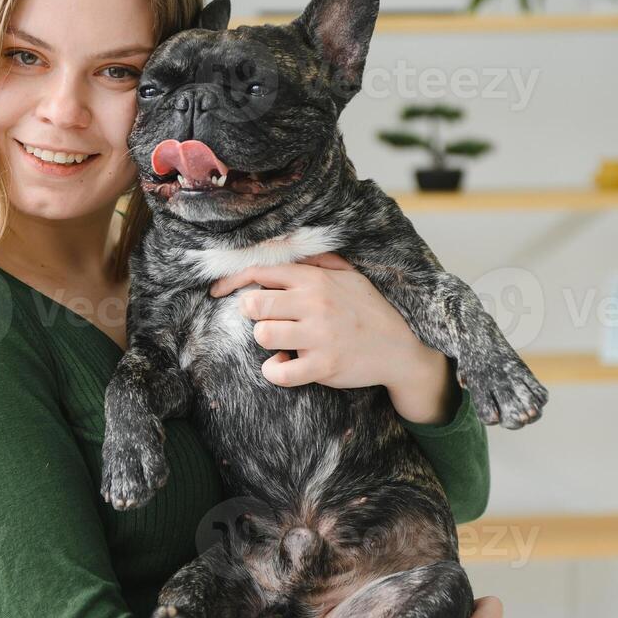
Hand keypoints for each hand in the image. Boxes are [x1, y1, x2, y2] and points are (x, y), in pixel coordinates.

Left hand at [208, 253, 456, 423]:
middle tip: (266, 319)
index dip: (232, 281)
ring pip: (263, 335)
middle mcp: (315, 304)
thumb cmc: (370, 309)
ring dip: (267, 340)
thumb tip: (285, 246)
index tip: (216, 291)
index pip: (261, 271)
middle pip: (253, 304)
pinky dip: (275, 371)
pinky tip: (284, 365)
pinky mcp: (323, 366)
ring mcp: (319, 336)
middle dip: (252, 312)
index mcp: (315, 279)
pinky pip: (279, 372)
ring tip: (283, 342)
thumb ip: (317, 261)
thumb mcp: (349, 275)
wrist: (401, 348)